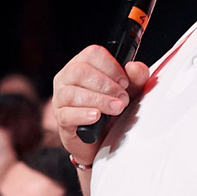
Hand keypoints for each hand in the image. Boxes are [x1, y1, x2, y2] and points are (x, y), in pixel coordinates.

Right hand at [51, 45, 153, 163]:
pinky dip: (83, 114)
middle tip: (123, 99)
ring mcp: (60, 99)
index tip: (125, 82)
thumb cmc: (112, 110)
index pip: (92, 54)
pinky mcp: (61, 119)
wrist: (104, 141)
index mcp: (82, 64)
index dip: (111, 66)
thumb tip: (135, 67)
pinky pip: (67, 114)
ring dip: (98, 100)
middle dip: (106, 85)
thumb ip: (136, 78)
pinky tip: (96, 116)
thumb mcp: (130, 92)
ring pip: (72, 93)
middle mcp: (67, 78)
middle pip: (79, 71)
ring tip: (116, 109)